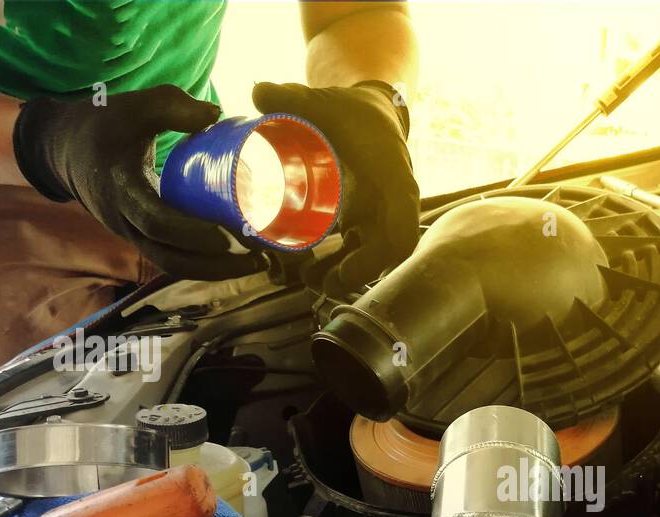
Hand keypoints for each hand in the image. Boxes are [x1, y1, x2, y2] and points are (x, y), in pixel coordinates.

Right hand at [13, 85, 265, 280]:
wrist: (61, 149)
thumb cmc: (101, 124)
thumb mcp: (133, 106)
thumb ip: (172, 106)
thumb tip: (217, 114)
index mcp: (120, 188)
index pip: (158, 223)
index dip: (196, 235)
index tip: (233, 238)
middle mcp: (123, 220)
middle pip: (171, 257)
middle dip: (216, 265)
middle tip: (259, 258)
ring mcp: (129, 234)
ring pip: (172, 264)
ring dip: (214, 272)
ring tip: (255, 264)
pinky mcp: (138, 238)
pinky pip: (170, 259)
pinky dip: (201, 265)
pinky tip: (234, 262)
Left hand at [252, 81, 418, 287]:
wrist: (369, 114)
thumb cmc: (352, 111)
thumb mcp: (326, 102)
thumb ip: (292, 96)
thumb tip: (257, 91)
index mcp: (394, 181)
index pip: (401, 229)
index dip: (380, 254)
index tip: (349, 265)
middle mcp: (393, 206)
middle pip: (386, 253)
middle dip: (355, 273)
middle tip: (318, 281)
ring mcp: (380, 216)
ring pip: (372, 257)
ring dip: (344, 275)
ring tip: (308, 281)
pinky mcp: (366, 222)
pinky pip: (360, 252)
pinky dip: (340, 266)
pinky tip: (314, 275)